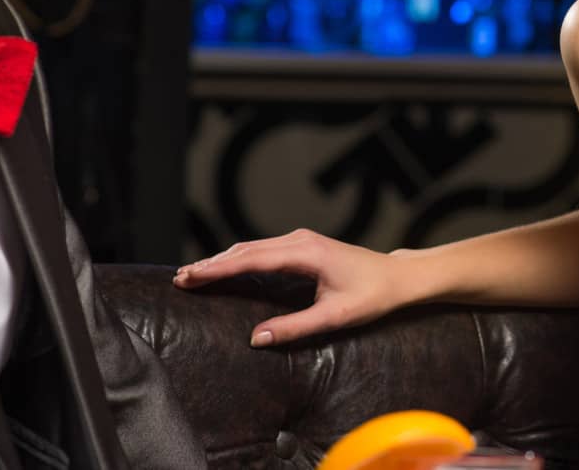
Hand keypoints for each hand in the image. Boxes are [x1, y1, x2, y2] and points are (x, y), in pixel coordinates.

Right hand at [173, 229, 413, 346]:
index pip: (251, 259)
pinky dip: (239, 258)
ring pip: (252, 247)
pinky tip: (224, 268)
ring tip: (194, 274)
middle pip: (245, 249)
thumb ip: (294, 328)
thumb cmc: (372, 296)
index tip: (190, 276)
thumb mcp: (335, 318)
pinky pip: (263, 249)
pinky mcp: (303, 245)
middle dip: (212, 264)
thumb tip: (255, 339)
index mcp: (306, 253)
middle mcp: (300, 240)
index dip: (218, 269)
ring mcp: (301, 240)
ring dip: (223, 260)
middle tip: (180, 279)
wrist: (397, 277)